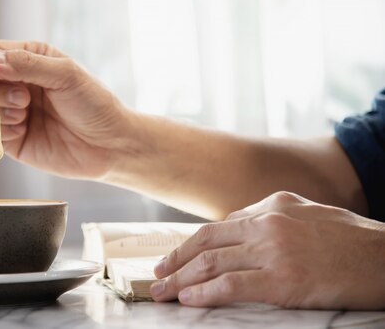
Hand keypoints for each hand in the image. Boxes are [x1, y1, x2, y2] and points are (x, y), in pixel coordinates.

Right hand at [0, 40, 132, 178]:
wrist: (110, 146)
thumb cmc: (95, 105)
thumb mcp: (66, 76)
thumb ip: (27, 65)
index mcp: (29, 60)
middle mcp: (14, 83)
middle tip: (24, 101)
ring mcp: (9, 112)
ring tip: (23, 118)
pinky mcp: (8, 139)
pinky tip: (21, 132)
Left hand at [151, 191, 384, 308]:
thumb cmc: (350, 239)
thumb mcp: (307, 213)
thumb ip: (269, 216)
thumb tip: (236, 224)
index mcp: (271, 206)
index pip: (218, 226)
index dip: (190, 245)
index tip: (174, 258)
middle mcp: (267, 224)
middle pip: (206, 242)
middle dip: (175, 260)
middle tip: (156, 275)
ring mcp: (273, 250)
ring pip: (212, 262)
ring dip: (181, 278)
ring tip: (162, 291)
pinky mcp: (283, 280)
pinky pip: (232, 285)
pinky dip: (205, 292)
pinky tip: (189, 299)